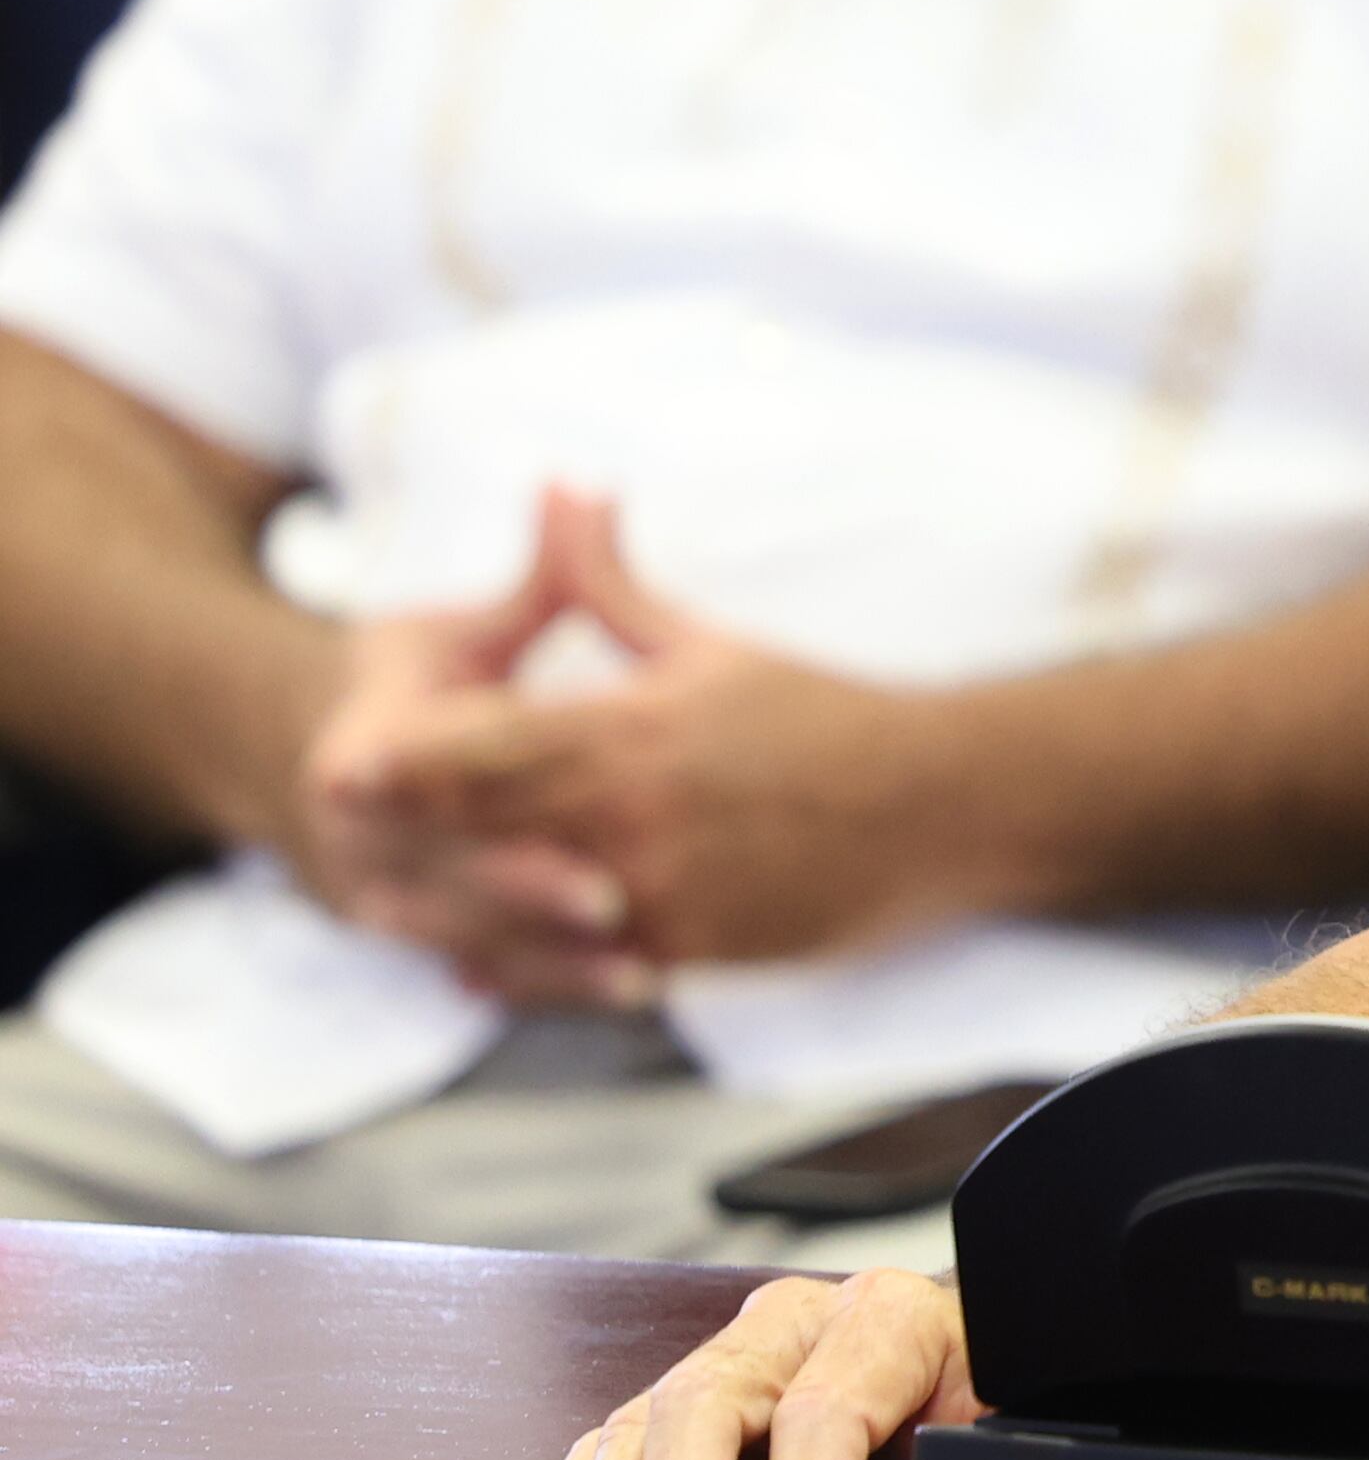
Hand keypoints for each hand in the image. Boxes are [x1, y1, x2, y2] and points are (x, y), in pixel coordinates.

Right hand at [294, 513, 657, 1007]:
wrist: (313, 756)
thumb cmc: (415, 683)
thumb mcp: (465, 629)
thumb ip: (539, 581)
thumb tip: (582, 490)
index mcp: (363, 744)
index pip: (406, 767)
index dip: (447, 780)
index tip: (500, 783)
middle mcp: (361, 831)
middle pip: (447, 865)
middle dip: (525, 887)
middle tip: (613, 899)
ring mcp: (383, 894)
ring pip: (468, 933)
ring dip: (550, 956)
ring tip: (641, 968)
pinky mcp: (417, 935)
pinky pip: (484, 968)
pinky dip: (551, 983)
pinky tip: (628, 989)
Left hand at [334, 487, 976, 968]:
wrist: (945, 804)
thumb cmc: (832, 715)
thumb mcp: (715, 643)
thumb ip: (614, 584)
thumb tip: (563, 492)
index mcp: (637, 732)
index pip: (495, 746)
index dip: (413, 758)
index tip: (343, 760)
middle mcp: (637, 817)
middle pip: (491, 833)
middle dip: (410, 834)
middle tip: (332, 830)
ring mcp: (665, 892)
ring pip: (528, 913)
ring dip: (457, 913)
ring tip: (393, 910)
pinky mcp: (698, 949)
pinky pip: (586, 968)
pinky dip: (527, 967)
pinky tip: (480, 964)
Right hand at [503, 1267, 979, 1459]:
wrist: (966, 1363)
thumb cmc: (980, 1403)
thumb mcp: (1004, 1429)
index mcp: (886, 1320)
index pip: (826, 1408)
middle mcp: (793, 1325)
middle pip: (707, 1400)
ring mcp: (731, 1359)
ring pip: (643, 1422)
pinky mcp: (688, 1406)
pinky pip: (611, 1446)